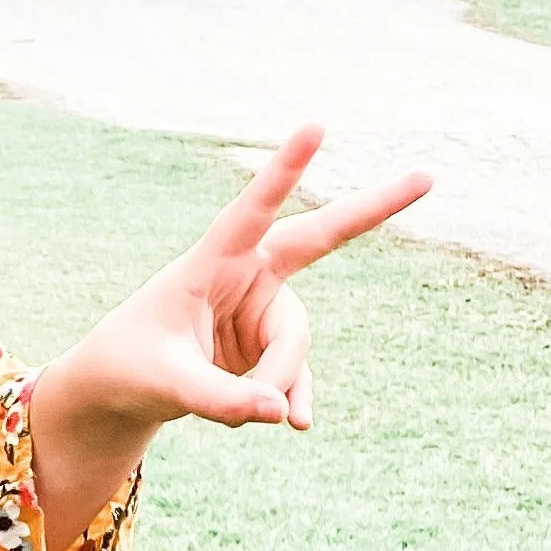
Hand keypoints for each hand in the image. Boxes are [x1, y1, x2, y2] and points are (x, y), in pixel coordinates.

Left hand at [27, 123, 430, 531]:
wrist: (122, 390)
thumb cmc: (132, 368)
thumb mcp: (167, 385)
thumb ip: (220, 399)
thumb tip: (283, 413)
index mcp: (210, 262)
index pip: (251, 211)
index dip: (284, 172)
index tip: (315, 126)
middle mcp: (246, 276)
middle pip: (318, 238)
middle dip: (372, 210)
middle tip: (428, 176)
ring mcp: (263, 311)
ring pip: (294, 343)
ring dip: (274, 381)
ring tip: (240, 413)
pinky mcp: (269, 348)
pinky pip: (295, 373)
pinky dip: (290, 398)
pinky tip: (296, 424)